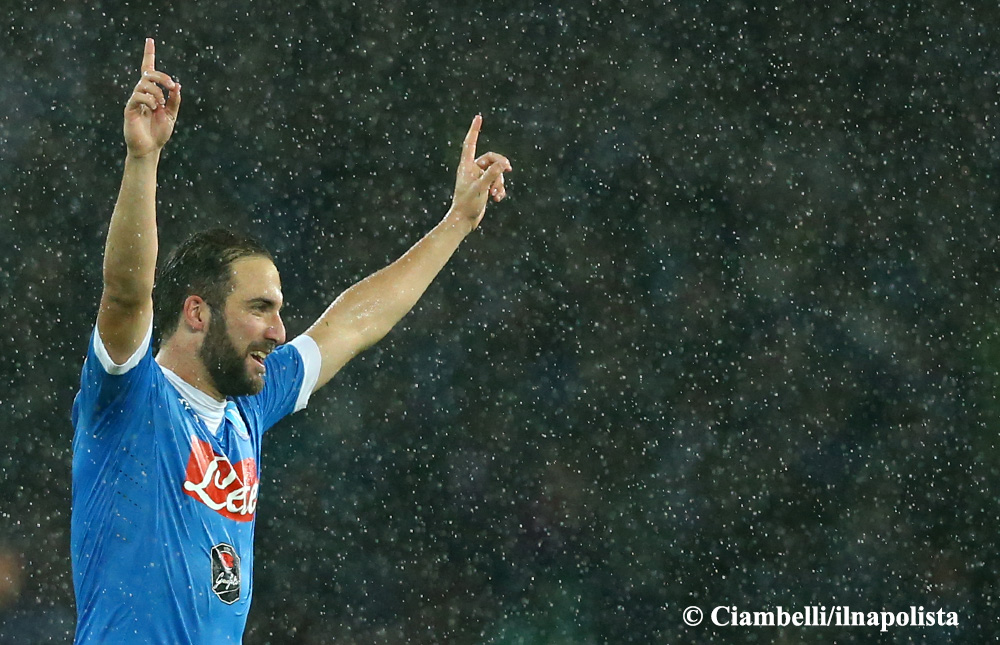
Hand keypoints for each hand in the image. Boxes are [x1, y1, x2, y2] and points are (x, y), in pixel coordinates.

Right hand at [124, 38, 180, 157]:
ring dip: (157, 91)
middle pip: (148, 74)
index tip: (150, 40)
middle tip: (172, 86)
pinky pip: (138, 96)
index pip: (148, 70)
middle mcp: (141, 93)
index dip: (149, 54)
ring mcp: (134, 100)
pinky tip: (154, 108)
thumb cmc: (159, 133)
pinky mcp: (129, 108)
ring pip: (143, 84)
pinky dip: (149, 99)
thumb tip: (177, 86)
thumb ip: (174, 101)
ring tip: (161, 104)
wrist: (149, 149)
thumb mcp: (171, 115)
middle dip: (162, 77)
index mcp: (152, 93)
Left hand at [448, 115, 511, 230]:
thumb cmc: (467, 204)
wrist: (464, 221)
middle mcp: (472, 170)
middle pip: (491, 158)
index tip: (478, 117)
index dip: (474, 130)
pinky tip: (497, 199)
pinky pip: (496, 183)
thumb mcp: (481, 188)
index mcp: (466, 166)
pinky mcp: (484, 187)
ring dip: (499, 183)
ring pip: (496, 173)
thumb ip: (492, 174)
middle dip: (500, 166)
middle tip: (508, 169)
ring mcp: (478, 178)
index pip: (470, 143)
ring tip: (496, 195)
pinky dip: (499, 190)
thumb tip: (503, 164)